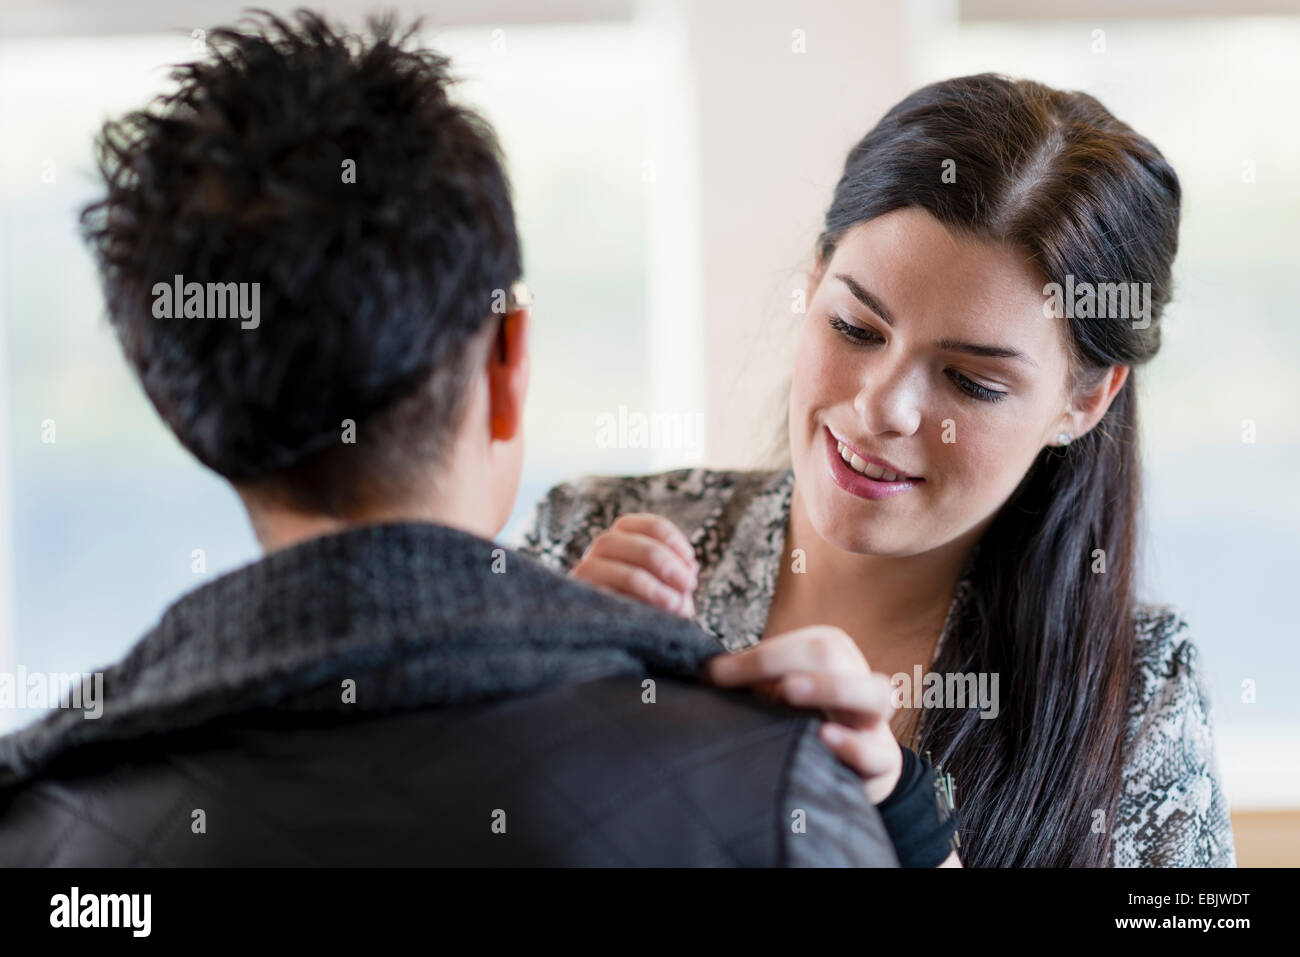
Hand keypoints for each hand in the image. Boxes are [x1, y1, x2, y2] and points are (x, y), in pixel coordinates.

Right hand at [569, 513, 698, 616]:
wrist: (636, 647)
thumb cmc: (657, 612)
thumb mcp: (672, 591)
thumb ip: (680, 577)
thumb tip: (688, 570)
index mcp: (624, 541)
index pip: (643, 526)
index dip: (670, 537)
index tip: (691, 560)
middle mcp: (599, 554)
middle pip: (618, 539)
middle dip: (658, 558)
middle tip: (687, 583)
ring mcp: (584, 578)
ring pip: (603, 566)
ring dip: (644, 582)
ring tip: (673, 603)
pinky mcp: (580, 602)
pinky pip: (597, 596)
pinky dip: (625, 600)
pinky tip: (648, 614)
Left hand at [701, 625, 903, 803]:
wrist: (845, 760)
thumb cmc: (799, 716)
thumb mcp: (774, 690)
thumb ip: (749, 678)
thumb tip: (701, 672)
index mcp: (829, 650)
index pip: (795, 644)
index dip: (753, 659)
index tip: (713, 675)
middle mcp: (855, 674)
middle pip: (831, 654)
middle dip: (784, 662)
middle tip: (742, 675)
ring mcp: (873, 718)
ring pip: (873, 694)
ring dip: (830, 688)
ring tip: (789, 692)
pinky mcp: (880, 759)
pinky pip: (876, 752)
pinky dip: (852, 745)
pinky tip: (824, 737)